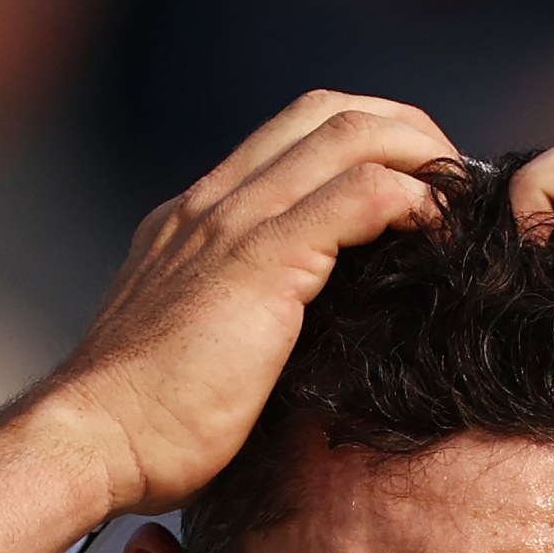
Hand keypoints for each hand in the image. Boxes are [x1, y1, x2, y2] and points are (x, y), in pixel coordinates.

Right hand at [41, 92, 454, 515]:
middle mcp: (213, 205)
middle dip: (404, 128)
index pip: (291, 137)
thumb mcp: (194, 352)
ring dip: (420, 154)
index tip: (414, 190)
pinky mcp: (261, 262)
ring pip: (349, 135)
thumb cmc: (145, 426)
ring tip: (459, 202)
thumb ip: (238, 326)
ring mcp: (234, 225)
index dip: (364, 144)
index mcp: (195, 221)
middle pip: (326, 112)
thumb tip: (293, 351)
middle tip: (453, 184)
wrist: (94, 441)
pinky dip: (412, 199)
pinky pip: (359, 195)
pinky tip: (436, 232)